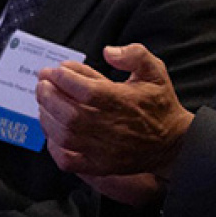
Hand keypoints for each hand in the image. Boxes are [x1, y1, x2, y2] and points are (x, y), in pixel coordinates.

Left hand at [36, 43, 193, 185]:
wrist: (172, 142)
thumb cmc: (160, 106)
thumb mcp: (155, 71)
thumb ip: (135, 54)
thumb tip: (109, 52)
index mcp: (120, 100)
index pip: (82, 88)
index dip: (63, 77)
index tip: (55, 70)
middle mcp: (107, 125)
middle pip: (66, 110)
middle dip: (48, 94)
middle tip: (42, 83)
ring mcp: (101, 148)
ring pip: (62, 133)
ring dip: (47, 116)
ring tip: (44, 103)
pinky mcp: (98, 164)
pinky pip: (67, 160)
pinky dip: (54, 147)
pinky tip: (51, 133)